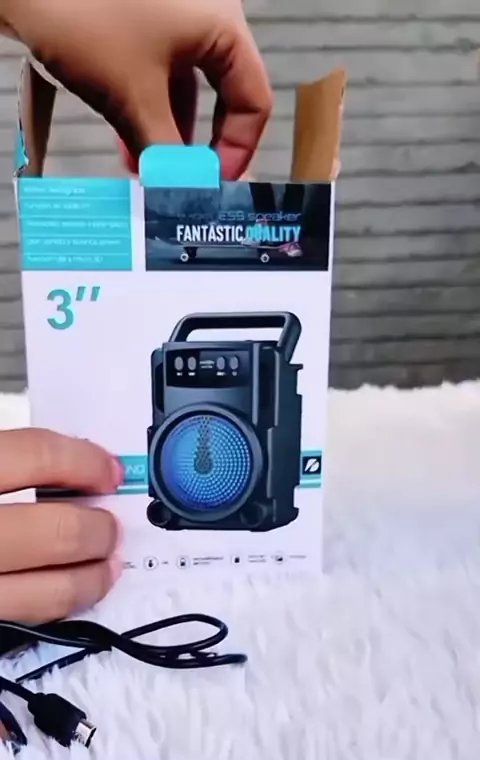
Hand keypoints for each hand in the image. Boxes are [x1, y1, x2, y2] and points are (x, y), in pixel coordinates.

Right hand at [0, 429, 121, 623]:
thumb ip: (7, 456)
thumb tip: (68, 461)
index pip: (37, 456)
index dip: (86, 462)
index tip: (109, 470)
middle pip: (58, 530)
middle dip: (99, 528)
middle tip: (110, 523)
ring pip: (50, 591)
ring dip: (92, 575)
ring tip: (105, 561)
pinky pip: (28, 616)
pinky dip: (59, 602)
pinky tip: (69, 589)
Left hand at [2, 0, 271, 179]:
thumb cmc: (87, 14)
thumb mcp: (134, 96)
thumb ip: (167, 152)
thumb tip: (182, 192)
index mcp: (222, 26)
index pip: (253, 100)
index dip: (236, 150)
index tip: (211, 185)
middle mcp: (203, 18)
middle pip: (220, 96)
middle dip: (195, 146)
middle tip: (182, 184)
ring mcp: (168, 18)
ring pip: (181, 90)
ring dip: (164, 135)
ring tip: (146, 173)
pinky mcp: (136, 23)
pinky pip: (153, 75)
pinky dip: (144, 111)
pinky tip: (128, 146)